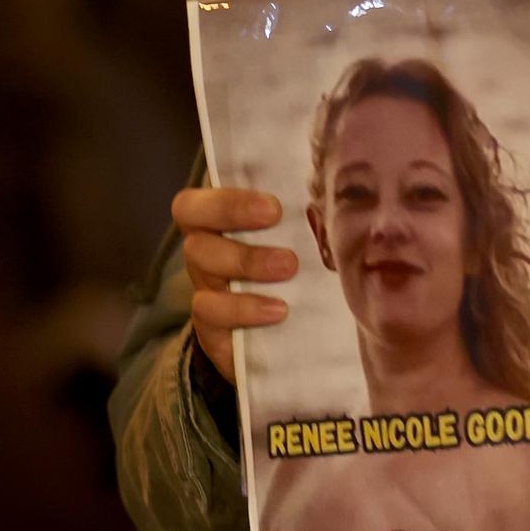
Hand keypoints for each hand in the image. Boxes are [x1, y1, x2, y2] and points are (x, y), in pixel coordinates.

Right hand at [172, 188, 297, 384]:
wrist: (290, 340)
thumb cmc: (300, 272)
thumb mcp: (302, 240)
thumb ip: (306, 215)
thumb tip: (337, 189)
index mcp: (223, 222)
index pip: (197, 199)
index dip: (226, 196)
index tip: (273, 205)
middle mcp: (206, 250)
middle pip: (193, 222)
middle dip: (232, 213)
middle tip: (276, 218)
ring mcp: (206, 288)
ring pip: (200, 262)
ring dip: (246, 259)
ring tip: (288, 267)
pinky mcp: (211, 328)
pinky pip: (209, 311)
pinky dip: (244, 307)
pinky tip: (278, 310)